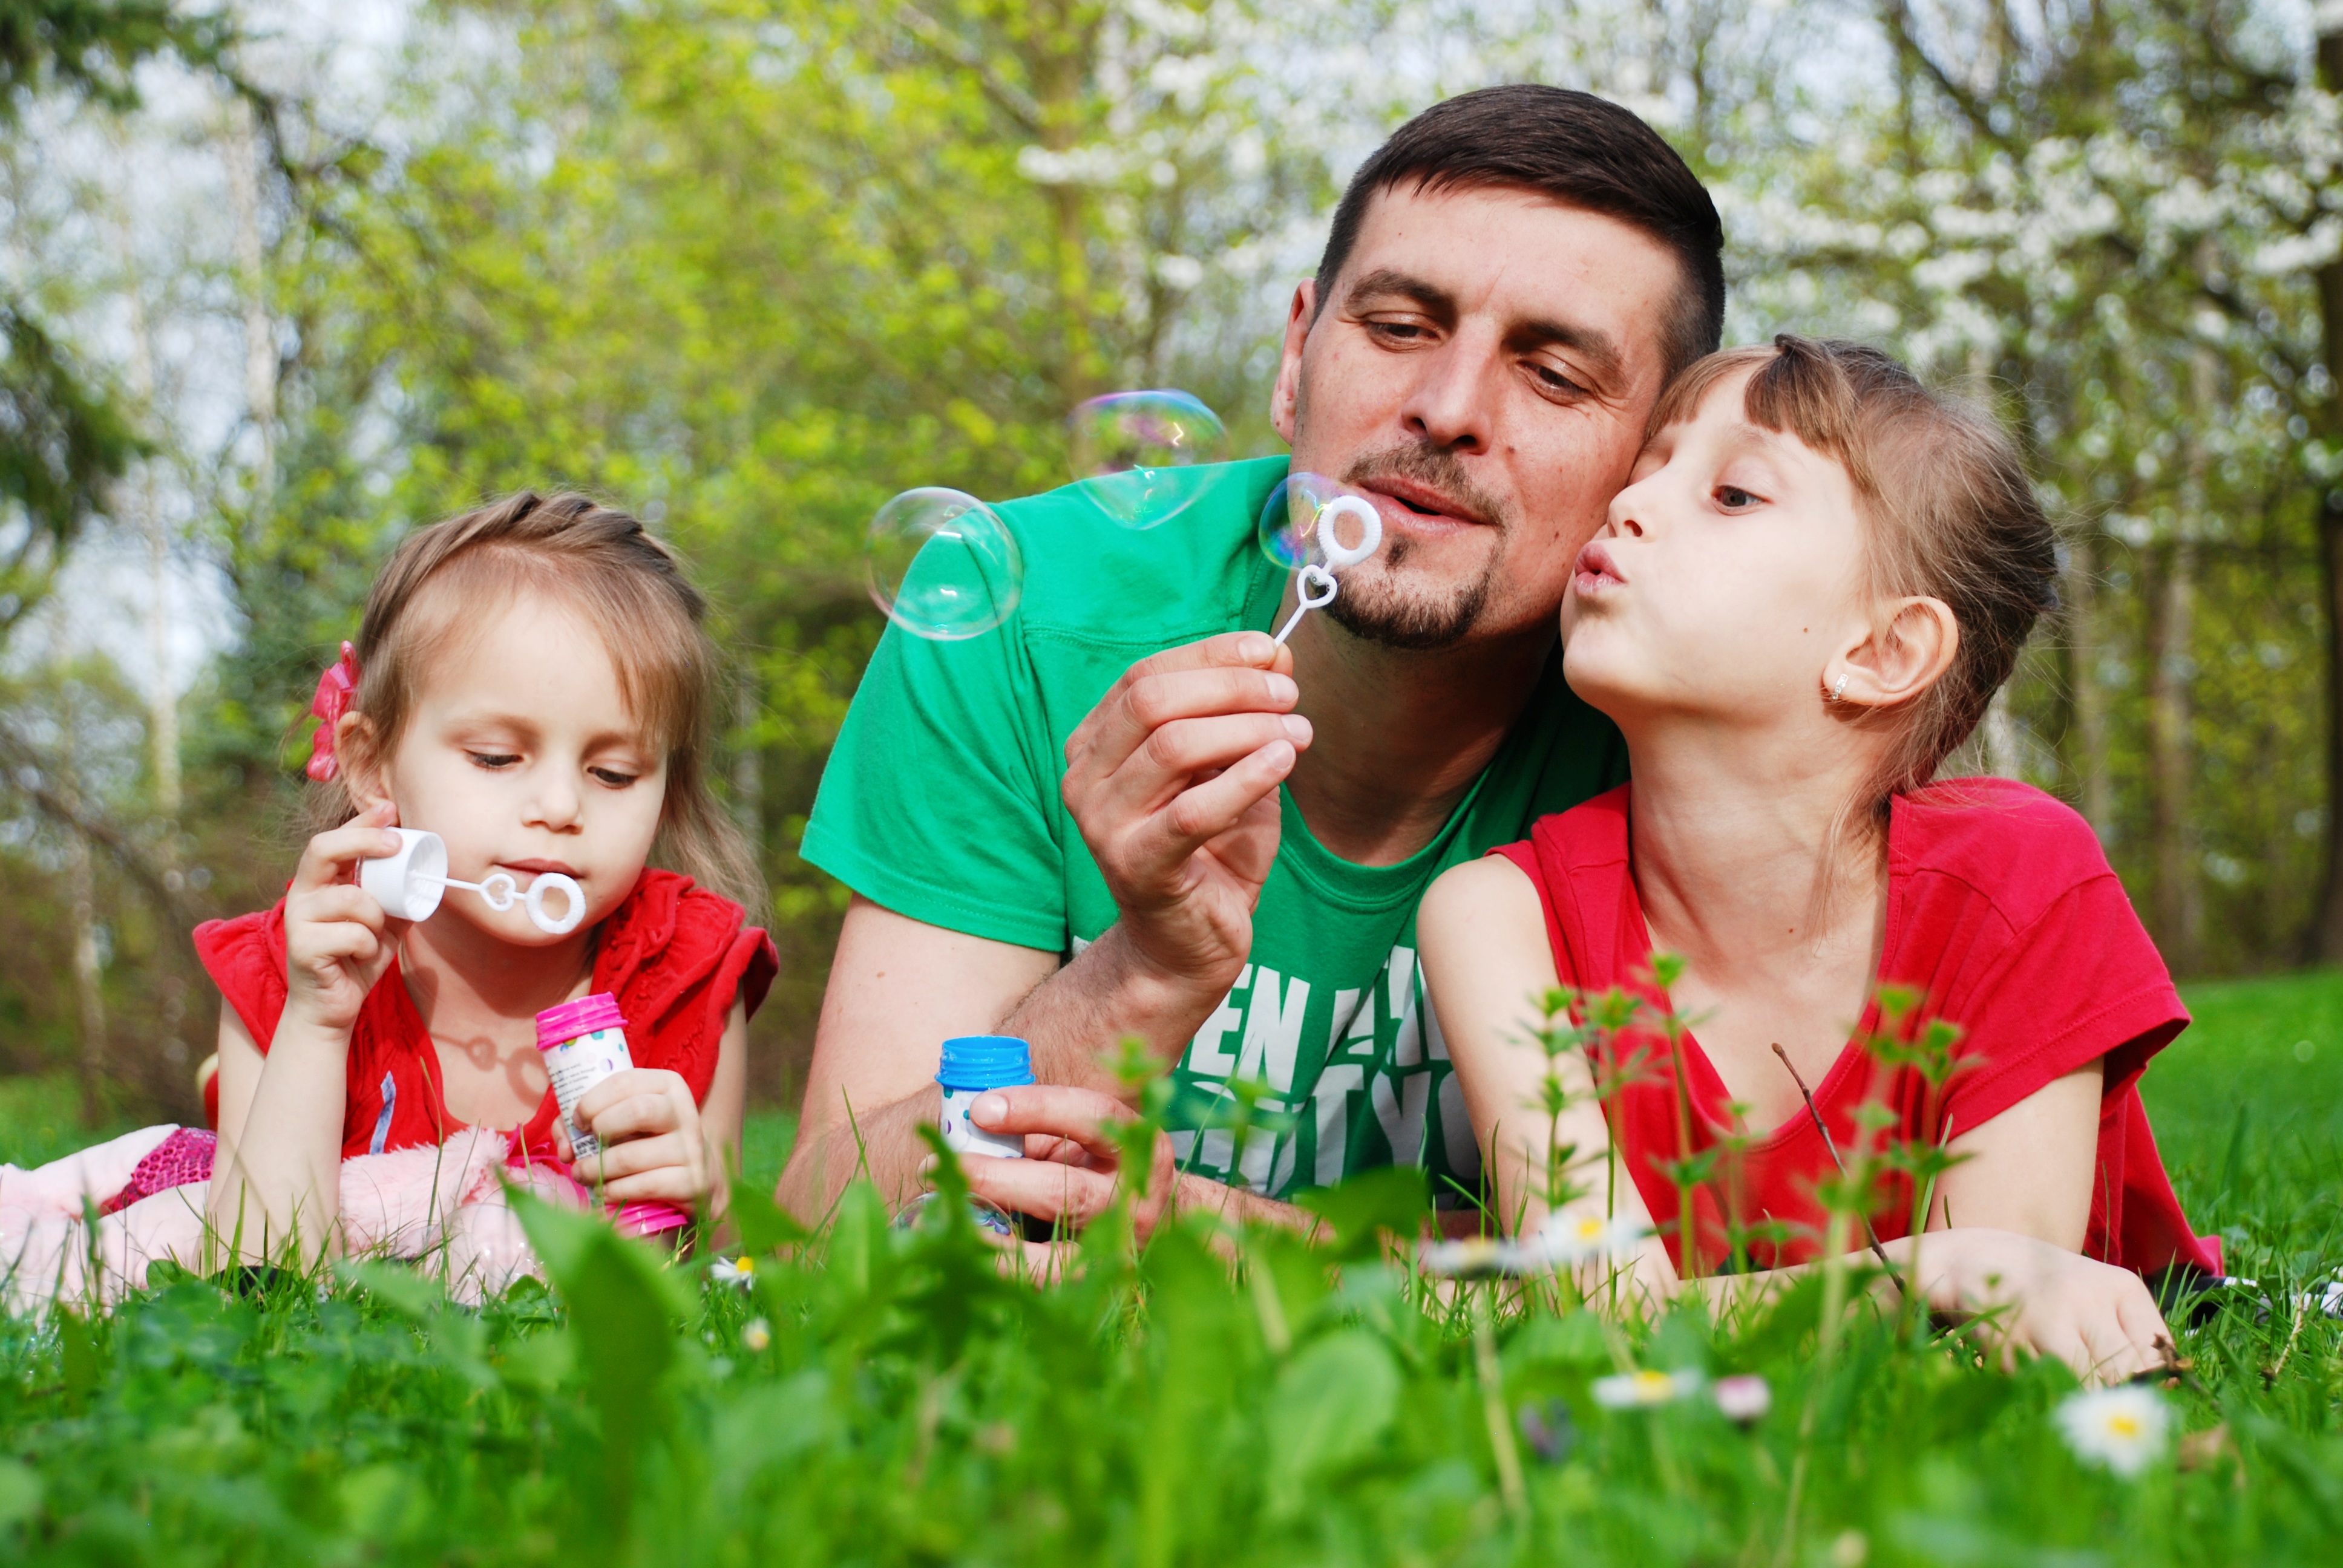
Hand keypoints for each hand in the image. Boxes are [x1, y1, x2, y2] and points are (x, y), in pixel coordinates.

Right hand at [282, 800, 407, 1036]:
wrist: (333, 1007)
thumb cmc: (356, 959)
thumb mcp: (385, 922)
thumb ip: (398, 896)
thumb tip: (431, 871)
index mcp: (320, 883)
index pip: (333, 841)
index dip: (361, 824)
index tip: (391, 810)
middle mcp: (302, 894)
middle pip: (322, 849)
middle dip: (363, 841)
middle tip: (396, 844)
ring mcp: (298, 920)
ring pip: (350, 898)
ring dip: (376, 915)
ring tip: (374, 934)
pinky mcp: (302, 948)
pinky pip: (352, 935)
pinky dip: (368, 945)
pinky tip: (360, 957)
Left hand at [559, 1067, 716, 1209]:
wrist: (697, 1177)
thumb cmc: (648, 1142)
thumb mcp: (624, 1121)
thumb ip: (588, 1122)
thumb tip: (565, 1148)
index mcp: (668, 1086)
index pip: (625, 1082)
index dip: (592, 1101)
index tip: (578, 1120)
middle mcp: (685, 1113)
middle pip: (638, 1111)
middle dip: (601, 1128)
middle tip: (583, 1147)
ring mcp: (691, 1149)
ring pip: (633, 1156)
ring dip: (596, 1168)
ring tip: (582, 1174)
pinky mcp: (693, 1182)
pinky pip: (645, 1185)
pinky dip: (615, 1190)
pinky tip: (605, 1191)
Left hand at [940, 1084, 1176, 1259]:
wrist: (1159, 1223)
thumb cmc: (1102, 1169)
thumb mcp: (1082, 1140)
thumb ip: (1037, 1132)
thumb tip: (968, 1127)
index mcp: (1140, 1146)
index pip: (1092, 1117)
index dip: (1035, 1109)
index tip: (979, 1109)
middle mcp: (1135, 1200)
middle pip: (1066, 1190)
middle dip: (997, 1177)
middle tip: (942, 1165)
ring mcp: (1117, 1250)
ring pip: (1052, 1250)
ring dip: (990, 1230)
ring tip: (941, 1210)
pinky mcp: (1094, 1282)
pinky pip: (1041, 1279)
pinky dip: (999, 1265)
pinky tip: (963, 1248)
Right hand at [1061, 631, 1307, 995]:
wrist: (1187, 945)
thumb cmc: (1210, 849)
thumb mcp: (1231, 767)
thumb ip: (1246, 711)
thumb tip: (1277, 652)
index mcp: (1096, 744)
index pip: (1146, 675)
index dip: (1212, 655)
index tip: (1272, 651)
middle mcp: (1085, 778)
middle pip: (1154, 701)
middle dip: (1231, 687)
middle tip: (1289, 697)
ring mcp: (1102, 824)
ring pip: (1172, 747)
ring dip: (1247, 729)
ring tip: (1298, 733)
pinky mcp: (1135, 866)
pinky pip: (1193, 811)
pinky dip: (1245, 778)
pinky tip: (1284, 762)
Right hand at [1921, 1227, 2175, 1383]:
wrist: (1974, 1259)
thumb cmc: (2053, 1287)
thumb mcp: (2102, 1298)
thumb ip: (2135, 1340)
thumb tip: (2169, 1390)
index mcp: (2119, 1288)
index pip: (2156, 1356)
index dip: (2150, 1386)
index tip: (2136, 1396)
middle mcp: (2085, 1298)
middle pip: (2123, 1375)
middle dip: (2116, 1397)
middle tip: (2104, 1406)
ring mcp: (2043, 1318)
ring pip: (2084, 1386)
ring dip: (2077, 1395)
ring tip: (2065, 1385)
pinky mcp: (2008, 1340)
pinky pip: (2040, 1385)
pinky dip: (2039, 1387)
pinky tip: (2028, 1364)